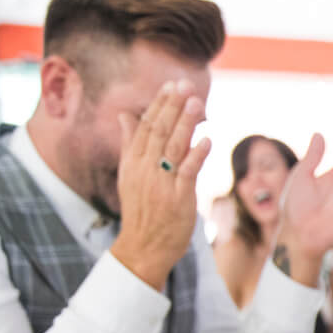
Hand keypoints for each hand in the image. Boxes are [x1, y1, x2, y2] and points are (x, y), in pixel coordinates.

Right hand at [112, 82, 211, 289]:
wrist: (142, 248)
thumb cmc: (141, 210)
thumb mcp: (130, 175)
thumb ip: (130, 144)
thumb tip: (126, 114)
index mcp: (132, 163)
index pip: (145, 126)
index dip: (159, 105)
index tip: (171, 85)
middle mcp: (144, 170)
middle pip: (159, 132)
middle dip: (173, 107)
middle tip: (186, 85)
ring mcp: (161, 184)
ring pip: (173, 148)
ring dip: (186, 124)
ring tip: (197, 103)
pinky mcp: (178, 199)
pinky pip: (187, 173)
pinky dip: (197, 155)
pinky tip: (206, 139)